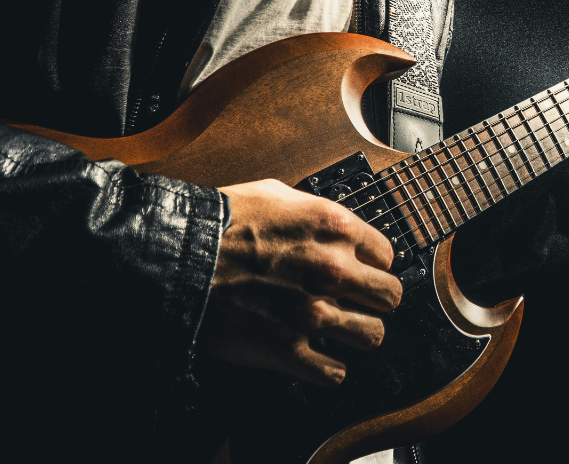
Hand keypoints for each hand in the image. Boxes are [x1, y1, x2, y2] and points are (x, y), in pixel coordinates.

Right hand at [199, 179, 402, 385]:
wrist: (178, 256)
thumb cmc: (220, 222)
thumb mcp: (277, 195)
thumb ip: (315, 212)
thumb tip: (331, 225)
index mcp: (334, 229)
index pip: (387, 255)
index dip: (372, 263)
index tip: (360, 270)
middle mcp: (332, 271)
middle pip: (390, 296)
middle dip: (374, 299)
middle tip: (357, 301)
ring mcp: (312, 313)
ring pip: (373, 336)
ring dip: (358, 333)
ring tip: (341, 330)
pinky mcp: (288, 350)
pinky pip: (334, 373)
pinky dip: (327, 368)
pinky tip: (316, 356)